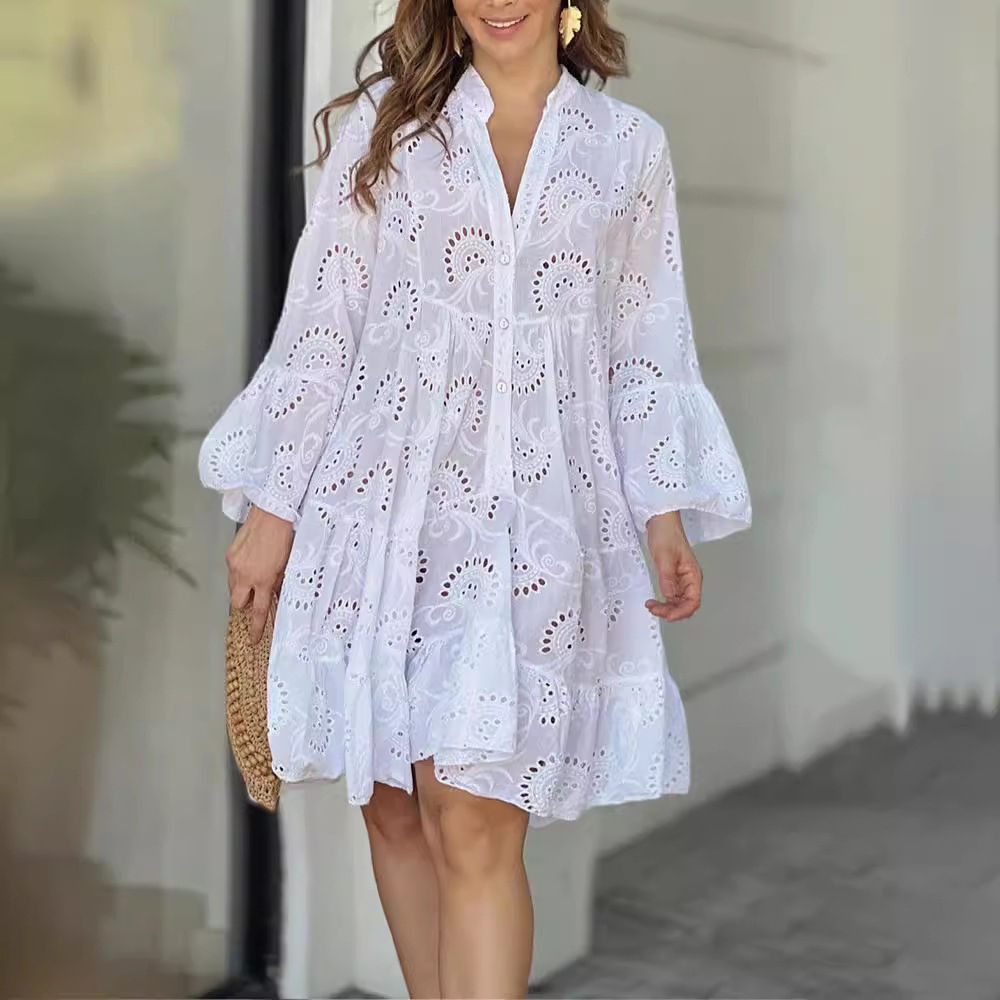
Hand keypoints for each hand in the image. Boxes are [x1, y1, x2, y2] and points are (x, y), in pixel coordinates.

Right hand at [226, 506, 294, 642]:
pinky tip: (249, 562)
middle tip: (255, 597)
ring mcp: (234, 565)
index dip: (256, 627)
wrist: (272, 515)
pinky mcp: (229, 554)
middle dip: (245, 604)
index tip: (253, 638)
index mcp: (263, 580)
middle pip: (238, 603)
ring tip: (253, 576)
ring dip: (241, 588)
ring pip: (232, 587)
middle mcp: (245, 575)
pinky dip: (239, 571)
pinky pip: (231, 571)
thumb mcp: (287, 566)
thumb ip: (278, 583)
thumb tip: (273, 595)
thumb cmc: (284, 538)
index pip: (258, 611)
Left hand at [645, 512, 702, 621]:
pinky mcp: (673, 577)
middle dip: (672, 611)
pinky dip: (664, 601)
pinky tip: (655, 601)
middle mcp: (689, 579)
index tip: (667, 615)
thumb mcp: (664, 556)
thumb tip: (669, 596)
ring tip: (652, 606)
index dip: (681, 612)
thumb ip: (667, 577)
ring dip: (666, 608)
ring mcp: (681, 579)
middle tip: (655, 610)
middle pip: (686, 605)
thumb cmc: (666, 533)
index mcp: (693, 575)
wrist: (661, 521)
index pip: (693, 601)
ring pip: (678, 602)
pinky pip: (671, 595)